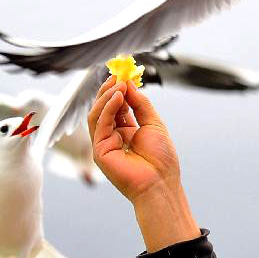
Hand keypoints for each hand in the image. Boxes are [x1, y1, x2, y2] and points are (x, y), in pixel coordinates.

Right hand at [88, 76, 198, 251]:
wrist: (161, 183)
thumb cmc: (161, 159)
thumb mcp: (153, 123)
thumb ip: (140, 103)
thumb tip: (128, 83)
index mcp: (125, 130)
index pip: (116, 105)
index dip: (118, 89)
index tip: (123, 74)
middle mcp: (112, 136)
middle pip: (103, 108)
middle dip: (109, 90)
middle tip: (118, 76)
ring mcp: (104, 143)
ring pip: (97, 114)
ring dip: (106, 96)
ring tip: (119, 85)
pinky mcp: (99, 150)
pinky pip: (99, 124)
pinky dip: (107, 108)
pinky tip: (117, 97)